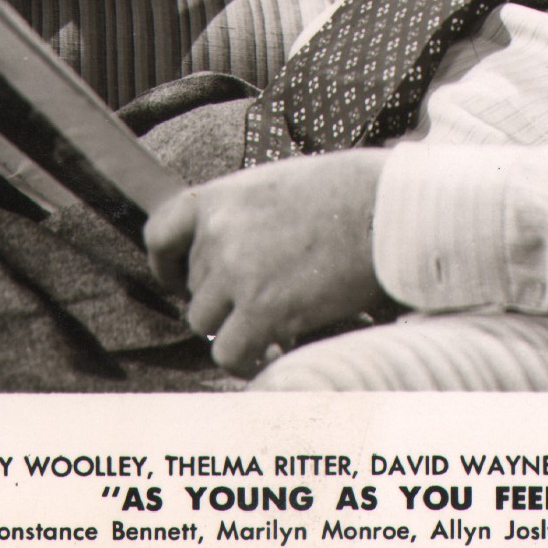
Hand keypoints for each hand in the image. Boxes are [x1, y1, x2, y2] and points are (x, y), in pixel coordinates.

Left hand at [145, 150, 391, 377]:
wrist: (385, 209)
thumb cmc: (348, 193)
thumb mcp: (280, 186)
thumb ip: (246, 215)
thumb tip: (235, 251)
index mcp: (222, 197)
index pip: (161, 233)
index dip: (167, 265)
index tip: (180, 281)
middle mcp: (219, 233)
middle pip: (195, 286)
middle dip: (222, 300)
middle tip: (258, 306)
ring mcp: (237, 272)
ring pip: (204, 323)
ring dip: (232, 331)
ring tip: (266, 333)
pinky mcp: (262, 309)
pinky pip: (229, 352)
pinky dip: (245, 362)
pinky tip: (270, 356)